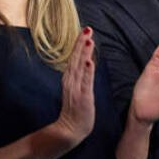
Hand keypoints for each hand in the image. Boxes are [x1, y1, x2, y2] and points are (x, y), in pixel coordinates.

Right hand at [52, 28, 95, 145]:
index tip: (84, 30)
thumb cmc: (75, 109)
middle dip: (81, 43)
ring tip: (88, 40)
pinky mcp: (82, 97)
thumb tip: (85, 60)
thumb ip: (79, 75)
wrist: (70, 129)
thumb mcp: (76, 88)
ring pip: (79, 67)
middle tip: (87, 28)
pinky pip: (85, 82)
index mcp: (69, 78)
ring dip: (83, 53)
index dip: (78, 43)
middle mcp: (70, 81)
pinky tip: (88, 61)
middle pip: (75, 58)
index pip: (74, 57)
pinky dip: (87, 71)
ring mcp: (76, 89)